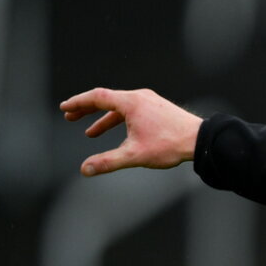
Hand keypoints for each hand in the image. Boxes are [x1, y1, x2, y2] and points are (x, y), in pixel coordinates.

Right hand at [60, 87, 202, 176]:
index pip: (97, 96)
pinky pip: (132, 111)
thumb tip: (85, 169)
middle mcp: (140, 97)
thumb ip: (108, 162)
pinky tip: (118, 134)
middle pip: (106, 98)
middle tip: (69, 117)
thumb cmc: (170, 145)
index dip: (78, 102)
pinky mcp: (158, 108)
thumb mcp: (134, 155)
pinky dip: (120, 120)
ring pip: (120, 106)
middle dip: (86, 109)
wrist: (200, 140)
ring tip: (90, 133)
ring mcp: (150, 101)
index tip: (64, 107)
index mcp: (131, 102)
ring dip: (103, 118)